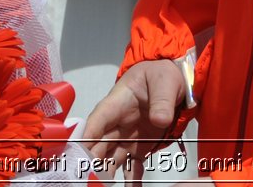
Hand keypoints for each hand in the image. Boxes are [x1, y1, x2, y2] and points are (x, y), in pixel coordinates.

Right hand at [83, 59, 187, 185]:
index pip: (98, 119)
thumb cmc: (162, 76)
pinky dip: (131, 181)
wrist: (173, 80)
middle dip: (91, 161)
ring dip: (105, 174)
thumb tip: (160, 119)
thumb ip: (162, 100)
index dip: (87, 134)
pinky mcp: (140, 149)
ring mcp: (127, 138)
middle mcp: (117, 124)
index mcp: (117, 103)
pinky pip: (133, 168)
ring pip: (111, 159)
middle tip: (88, 177)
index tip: (78, 151)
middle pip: (99, 144)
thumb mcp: (164, 82)